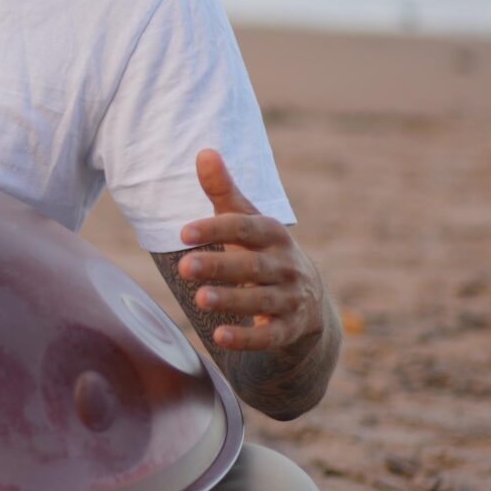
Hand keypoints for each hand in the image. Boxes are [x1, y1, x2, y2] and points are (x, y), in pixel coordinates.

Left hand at [175, 148, 324, 352]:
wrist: (308, 297)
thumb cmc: (262, 250)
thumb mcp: (246, 220)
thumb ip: (223, 190)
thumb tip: (204, 152)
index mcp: (273, 234)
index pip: (244, 228)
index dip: (215, 229)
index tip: (182, 232)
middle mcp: (285, 265)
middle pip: (252, 266)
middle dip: (219, 266)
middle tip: (184, 268)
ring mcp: (290, 298)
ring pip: (261, 301)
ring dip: (232, 301)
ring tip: (200, 299)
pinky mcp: (289, 329)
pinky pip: (270, 336)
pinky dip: (248, 338)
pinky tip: (220, 338)